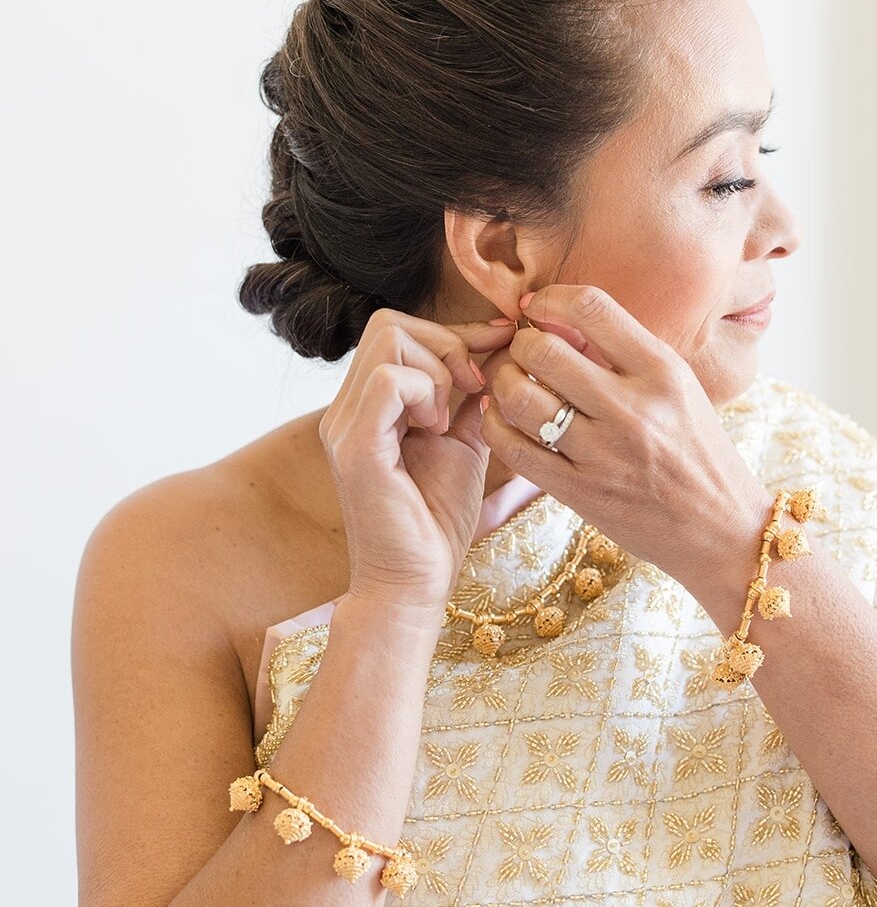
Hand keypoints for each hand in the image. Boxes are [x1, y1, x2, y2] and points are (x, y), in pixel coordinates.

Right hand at [318, 308, 516, 612]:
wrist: (414, 583)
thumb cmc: (434, 523)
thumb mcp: (462, 445)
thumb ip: (469, 401)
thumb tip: (498, 355)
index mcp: (368, 406)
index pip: (399, 331)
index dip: (455, 332)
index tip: (500, 344)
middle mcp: (347, 408)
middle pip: (390, 323)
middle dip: (446, 342)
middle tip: (473, 388)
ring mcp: (346, 425)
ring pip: (389, 338)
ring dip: (437, 368)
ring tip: (448, 418)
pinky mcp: (357, 447)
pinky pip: (389, 380)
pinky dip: (425, 390)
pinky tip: (437, 429)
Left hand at [477, 284, 769, 586]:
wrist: (722, 531)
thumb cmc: (699, 454)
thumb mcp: (681, 389)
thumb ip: (628, 355)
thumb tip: (564, 320)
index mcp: (663, 372)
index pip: (592, 308)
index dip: (551, 298)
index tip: (538, 307)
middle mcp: (634, 408)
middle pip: (543, 350)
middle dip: (520, 342)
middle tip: (521, 350)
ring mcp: (604, 453)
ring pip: (520, 396)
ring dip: (503, 381)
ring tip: (510, 381)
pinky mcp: (580, 491)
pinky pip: (514, 448)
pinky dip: (495, 424)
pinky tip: (500, 417)